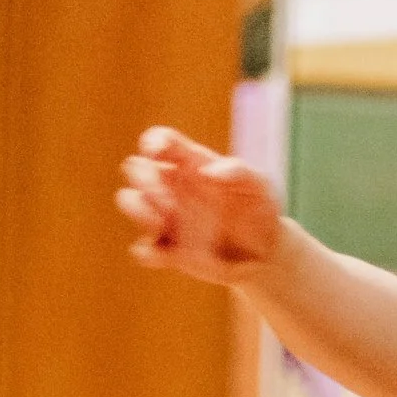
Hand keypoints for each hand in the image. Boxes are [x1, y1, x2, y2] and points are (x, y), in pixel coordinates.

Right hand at [118, 125, 283, 285]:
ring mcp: (167, 217)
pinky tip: (169, 255)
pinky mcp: (168, 249)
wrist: (267, 253)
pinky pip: (143, 249)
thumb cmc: (261, 209)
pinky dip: (148, 252)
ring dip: (138, 210)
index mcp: (192, 164)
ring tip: (161, 224)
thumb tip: (207, 171)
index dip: (153, 142)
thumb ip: (239, 171)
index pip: (160, 140)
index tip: (158, 153)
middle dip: (144, 180)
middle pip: (136, 167)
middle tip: (168, 201)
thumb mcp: (260, 186)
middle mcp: (174, 187)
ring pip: (129, 201)